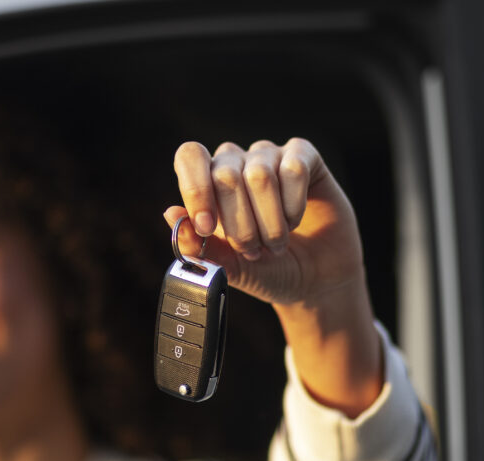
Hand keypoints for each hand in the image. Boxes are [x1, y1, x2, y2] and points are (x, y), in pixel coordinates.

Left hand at [165, 138, 363, 306]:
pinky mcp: (305, 157)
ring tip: (275, 244)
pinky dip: (294, 205)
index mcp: (207, 183)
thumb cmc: (265, 270)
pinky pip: (294, 168)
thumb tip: (170, 213)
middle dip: (240, 224)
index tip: (208, 229)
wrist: (313, 280)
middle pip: (225, 174)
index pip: (190, 157)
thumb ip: (198, 246)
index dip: (196, 189)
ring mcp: (270, 157)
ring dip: (270, 222)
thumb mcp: (228, 267)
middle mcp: (236, 162)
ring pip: (259, 175)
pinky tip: (295, 220)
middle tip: (252, 252)